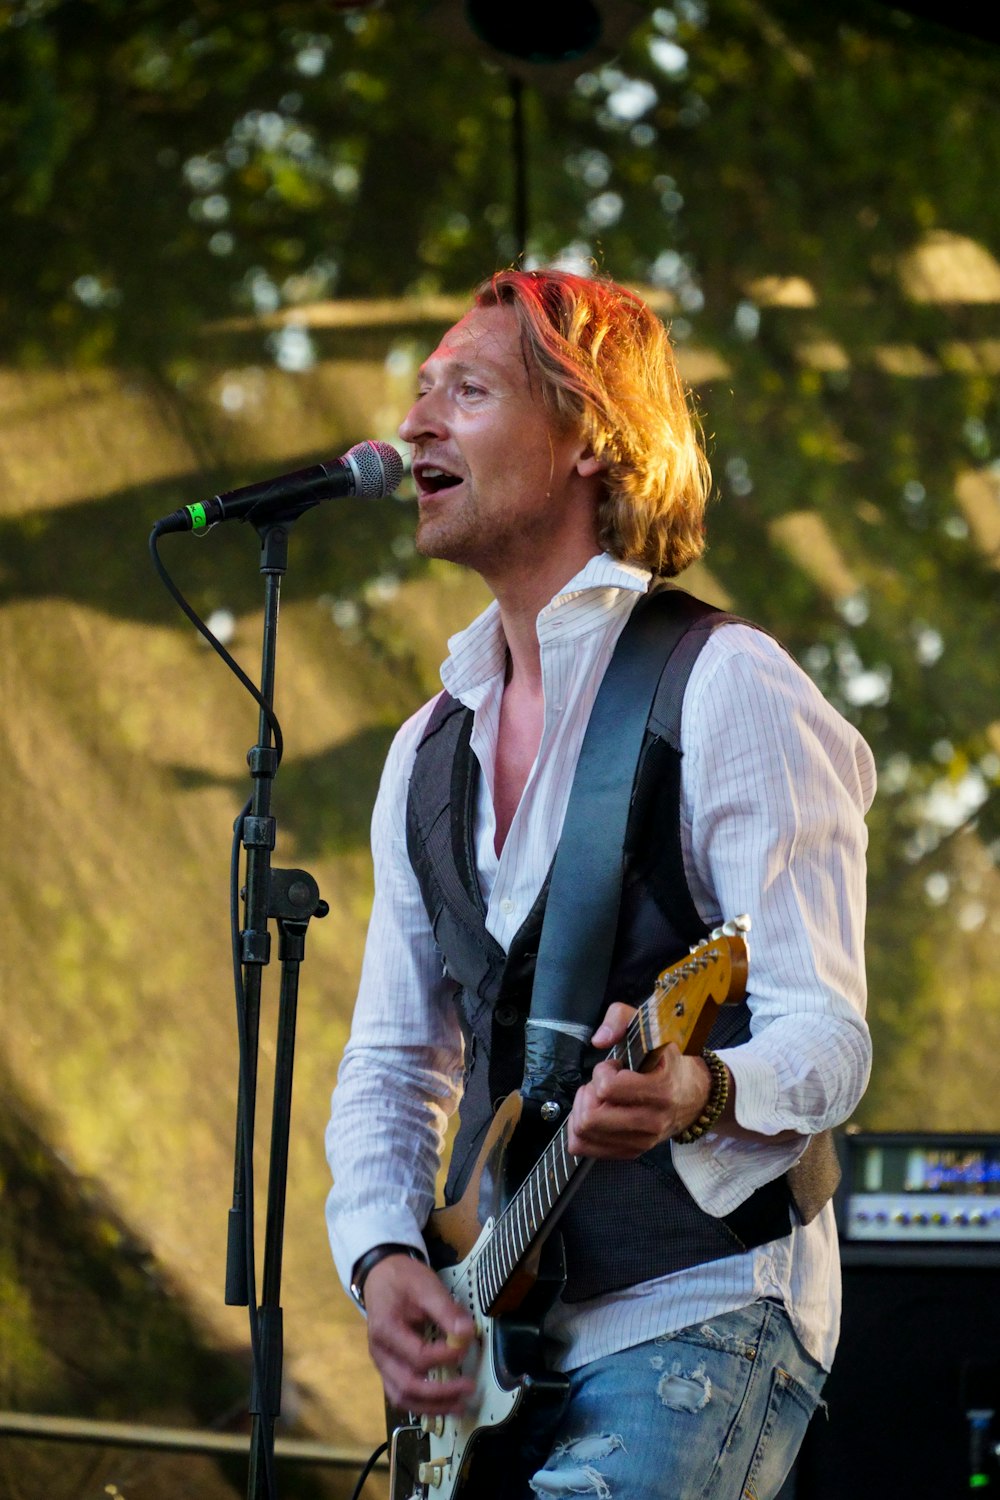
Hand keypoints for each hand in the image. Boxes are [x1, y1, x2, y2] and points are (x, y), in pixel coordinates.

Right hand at [362, 1252, 476, 1415]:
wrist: (381, 1276)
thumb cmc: (403, 1280)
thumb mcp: (426, 1286)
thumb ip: (446, 1310)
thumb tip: (467, 1333)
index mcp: (385, 1330)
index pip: (418, 1356)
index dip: (445, 1357)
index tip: (466, 1347)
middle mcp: (379, 1353)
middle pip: (408, 1385)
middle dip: (441, 1392)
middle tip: (469, 1387)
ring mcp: (381, 1364)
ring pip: (402, 1397)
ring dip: (432, 1406)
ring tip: (459, 1405)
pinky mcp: (387, 1368)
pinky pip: (401, 1394)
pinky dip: (422, 1403)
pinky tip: (442, 1403)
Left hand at [566, 1002, 718, 1157]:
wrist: (696, 1095)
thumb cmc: (669, 1061)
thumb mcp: (652, 1029)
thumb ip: (621, 1018)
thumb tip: (598, 1040)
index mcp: (660, 1089)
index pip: (607, 1089)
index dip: (602, 1072)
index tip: (614, 1067)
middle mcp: (652, 1121)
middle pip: (590, 1119)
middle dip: (587, 1095)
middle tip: (599, 1085)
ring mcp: (642, 1141)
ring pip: (584, 1135)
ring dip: (583, 1112)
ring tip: (598, 1099)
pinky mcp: (632, 1152)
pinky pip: (587, 1149)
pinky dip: (581, 1131)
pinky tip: (596, 1113)